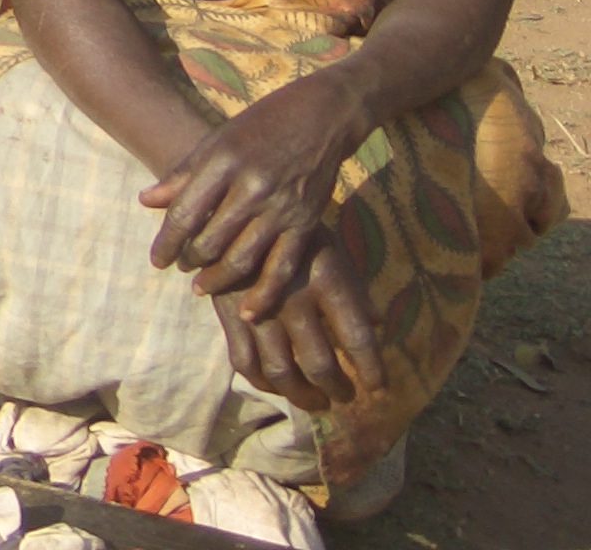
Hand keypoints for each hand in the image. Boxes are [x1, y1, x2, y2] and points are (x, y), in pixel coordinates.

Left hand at [141, 76, 358, 309]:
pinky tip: (247, 310)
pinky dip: (264, 293)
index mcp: (223, 162)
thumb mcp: (216, 141)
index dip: (166, 242)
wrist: (321, 116)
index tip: (156, 261)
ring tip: (202, 287)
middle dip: (189, 260)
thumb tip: (145, 202)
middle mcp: (252, 187)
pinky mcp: (307, 223)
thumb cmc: (260, 125)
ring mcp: (282, 207)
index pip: (185, 214)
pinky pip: (283, 267)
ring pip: (243, 258)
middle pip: (211, 240)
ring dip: (218, 280)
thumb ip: (183, 175)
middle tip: (180, 268)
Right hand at [210, 234, 383, 410]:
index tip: (378, 388)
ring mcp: (257, 308)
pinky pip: (244, 360)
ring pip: (280, 370)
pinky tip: (275, 385)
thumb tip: (379, 324)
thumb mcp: (332, 250)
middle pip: (319, 363)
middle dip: (337, 388)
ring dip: (301, 394)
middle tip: (345, 397)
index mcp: (327, 281)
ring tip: (316, 402)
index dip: (372, 370)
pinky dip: (261, 381)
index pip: (359, 339)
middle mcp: (294, 300)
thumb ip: (354, 289)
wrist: (234, 203)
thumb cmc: (293, 230)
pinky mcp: (227, 311)